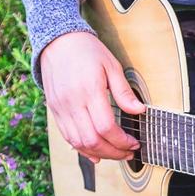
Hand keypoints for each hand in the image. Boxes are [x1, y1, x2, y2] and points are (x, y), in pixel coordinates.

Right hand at [39, 30, 146, 162]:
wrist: (57, 42)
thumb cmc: (87, 51)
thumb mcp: (112, 65)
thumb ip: (124, 92)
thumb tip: (139, 110)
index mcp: (89, 90)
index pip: (106, 127)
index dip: (122, 141)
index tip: (134, 143)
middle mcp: (72, 102)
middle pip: (92, 140)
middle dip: (113, 152)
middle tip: (128, 152)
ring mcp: (61, 108)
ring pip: (79, 143)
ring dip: (99, 153)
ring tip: (115, 153)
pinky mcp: (54, 111)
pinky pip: (67, 137)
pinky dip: (82, 149)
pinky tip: (95, 153)